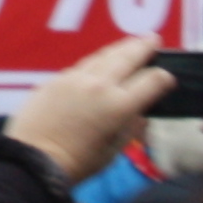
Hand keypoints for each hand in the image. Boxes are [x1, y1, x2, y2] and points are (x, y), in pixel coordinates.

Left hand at [6, 38, 173, 183]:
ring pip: (103, 56)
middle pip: (127, 58)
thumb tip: (140, 112)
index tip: (167, 77)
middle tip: (153, 39)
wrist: (34, 160)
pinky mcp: (55, 79)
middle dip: (143, 47)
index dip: (163, 78)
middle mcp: (99, 85)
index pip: (151, 82)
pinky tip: (100, 63)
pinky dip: (96, 62)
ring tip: (130, 44)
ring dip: (119, 49)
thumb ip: (131, 127)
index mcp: (119, 106)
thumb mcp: (115, 150)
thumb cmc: (79, 163)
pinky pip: (81, 66)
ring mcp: (75, 79)